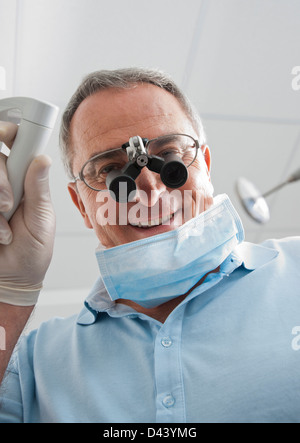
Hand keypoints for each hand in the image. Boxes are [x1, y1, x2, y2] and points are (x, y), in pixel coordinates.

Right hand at [0, 121, 54, 304]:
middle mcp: (2, 184)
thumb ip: (38, 190)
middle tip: (8, 204)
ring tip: (4, 227)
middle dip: (0, 180)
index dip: (9, 132)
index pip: (13, 146)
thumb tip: (42, 159)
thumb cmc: (32, 251)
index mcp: (23, 181)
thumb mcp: (41, 220)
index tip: (9, 133)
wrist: (16, 278)